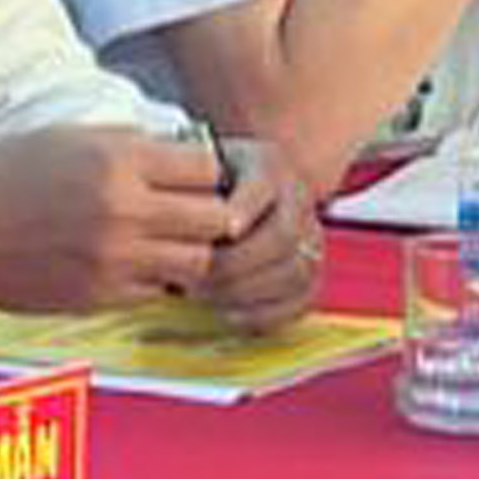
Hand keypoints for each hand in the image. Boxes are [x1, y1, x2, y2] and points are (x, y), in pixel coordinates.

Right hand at [0, 124, 237, 309]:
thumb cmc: (6, 173)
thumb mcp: (72, 136)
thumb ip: (134, 146)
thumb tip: (190, 154)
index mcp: (118, 159)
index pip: (208, 166)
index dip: (208, 171)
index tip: (195, 175)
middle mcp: (123, 208)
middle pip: (217, 218)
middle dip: (213, 214)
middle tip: (193, 212)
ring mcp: (114, 257)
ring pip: (198, 263)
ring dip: (191, 252)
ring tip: (168, 241)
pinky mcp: (100, 295)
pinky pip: (159, 292)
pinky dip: (158, 280)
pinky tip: (136, 263)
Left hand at [192, 138, 322, 325]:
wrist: (221, 198)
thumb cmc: (193, 188)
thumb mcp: (186, 172)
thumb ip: (181, 185)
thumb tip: (169, 211)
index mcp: (266, 164)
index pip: (263, 186)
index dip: (244, 210)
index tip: (222, 230)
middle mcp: (296, 198)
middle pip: (282, 236)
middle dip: (233, 264)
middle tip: (191, 278)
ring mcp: (309, 237)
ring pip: (294, 272)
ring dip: (245, 291)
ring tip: (203, 295)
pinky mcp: (309, 274)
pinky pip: (300, 301)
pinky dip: (264, 313)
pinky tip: (229, 314)